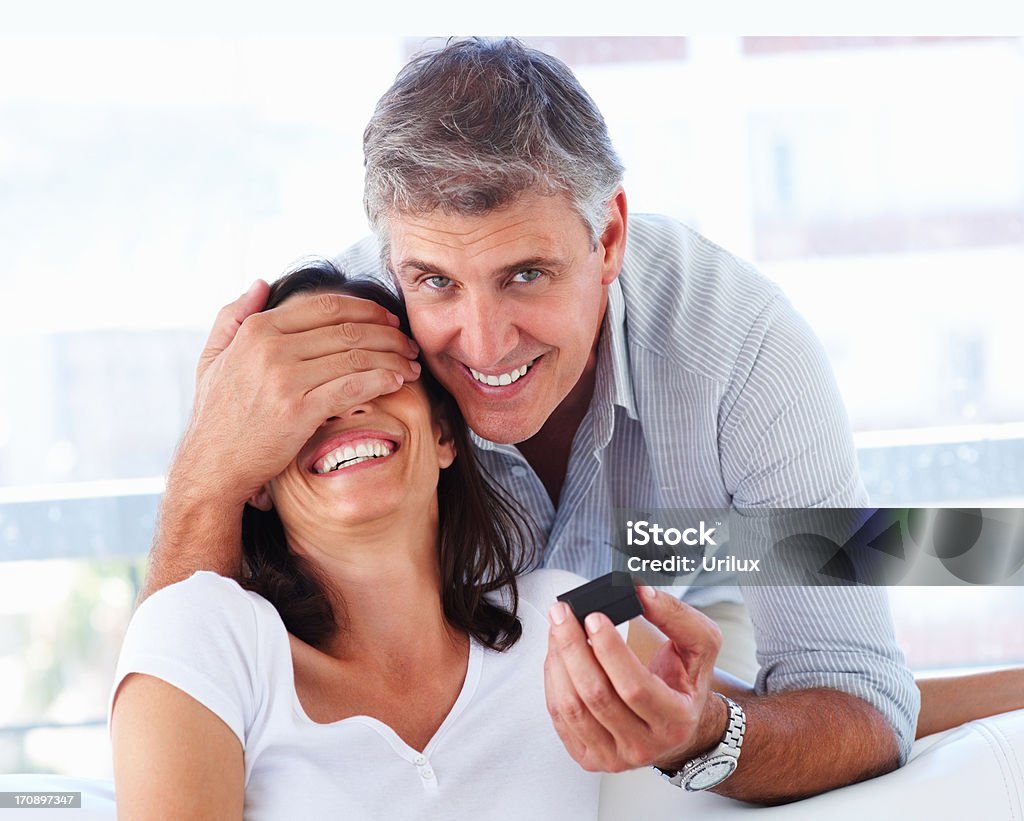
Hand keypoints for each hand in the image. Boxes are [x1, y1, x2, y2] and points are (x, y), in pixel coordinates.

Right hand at [173, 280, 421, 505]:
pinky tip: (398, 381)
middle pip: (348, 330)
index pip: (326, 306)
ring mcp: (284, 378)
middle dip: (388, 334)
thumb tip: (262, 283)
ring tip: (410, 364)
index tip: (388, 319)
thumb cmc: (217, 416)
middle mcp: (271, 348)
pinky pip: (354, 386)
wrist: (212, 466)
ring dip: (392, 358)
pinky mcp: (299, 410)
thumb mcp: (213, 357)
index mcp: (257, 330)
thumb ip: (234, 316)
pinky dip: (382, 380)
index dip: (366, 309)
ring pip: (356, 356)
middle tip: (408, 343)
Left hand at [544, 585, 725, 772]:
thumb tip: (641, 594)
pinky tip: (558, 656)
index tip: (593, 617)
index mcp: (675, 720)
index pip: (635, 687)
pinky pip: (559, 718)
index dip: (610, 651)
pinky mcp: (589, 756)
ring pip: (571, 708)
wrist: (678, 726)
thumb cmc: (684, 683)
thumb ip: (677, 616)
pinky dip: (553, 679)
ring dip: (558, 661)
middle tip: (563, 614)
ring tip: (558, 629)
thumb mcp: (701, 646)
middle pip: (596, 696)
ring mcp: (614, 756)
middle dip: (572, 648)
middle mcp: (644, 745)